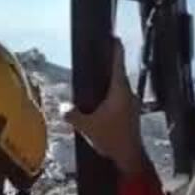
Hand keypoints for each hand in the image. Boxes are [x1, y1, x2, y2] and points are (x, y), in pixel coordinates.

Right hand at [63, 39, 147, 175]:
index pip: (118, 62)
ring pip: (119, 87)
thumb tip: (62, 106)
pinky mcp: (131, 113)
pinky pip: (120, 97)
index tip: (112, 36)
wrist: (130, 157)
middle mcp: (128, 93)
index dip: (115, 48)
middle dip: (108, 65)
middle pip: (118, 73)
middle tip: (96, 57)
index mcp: (119, 90)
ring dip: (109, 83)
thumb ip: (72, 114)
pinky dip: (111, 95)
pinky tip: (100, 102)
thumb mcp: (86, 126)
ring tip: (95, 81)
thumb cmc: (111, 139)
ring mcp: (132, 103)